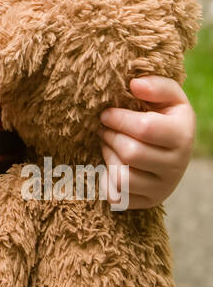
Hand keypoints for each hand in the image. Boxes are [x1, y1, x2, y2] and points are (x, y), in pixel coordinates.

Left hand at [98, 76, 195, 209]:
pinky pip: (117, 196)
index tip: (106, 113)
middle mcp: (177, 166)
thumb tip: (134, 85)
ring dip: (107, 155)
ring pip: (122, 176)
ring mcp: (163, 188)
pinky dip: (107, 179)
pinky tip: (112, 164)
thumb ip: (156, 85)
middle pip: (130, 152)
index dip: (119, 119)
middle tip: (103, 127)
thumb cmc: (163, 117)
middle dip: (110, 136)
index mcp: (183, 135)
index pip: (145, 128)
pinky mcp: (147, 202)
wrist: (170, 150)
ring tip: (108, 143)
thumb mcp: (169, 96)